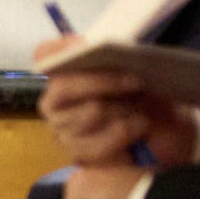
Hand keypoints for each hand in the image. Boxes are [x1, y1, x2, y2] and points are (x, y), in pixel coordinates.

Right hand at [37, 45, 197, 168]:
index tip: (82, 45)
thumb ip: (111, 59)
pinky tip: (139, 126)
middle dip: (104, 82)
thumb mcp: (131, 74)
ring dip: (123, 108)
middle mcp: (52, 102)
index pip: (45, 54)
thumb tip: (92, 48)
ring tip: (140, 108)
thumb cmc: (138, 100)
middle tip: (137, 81)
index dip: (59, 49)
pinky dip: (126, 132)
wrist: (154, 136)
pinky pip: (99, 141)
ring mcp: (59, 129)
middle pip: (65, 87)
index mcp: (61, 75)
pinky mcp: (75, 153)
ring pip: (90, 111)